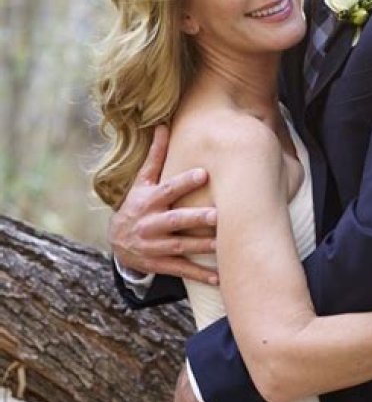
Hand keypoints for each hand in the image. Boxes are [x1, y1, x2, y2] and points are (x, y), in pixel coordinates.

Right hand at [109, 124, 218, 283]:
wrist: (116, 244)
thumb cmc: (137, 205)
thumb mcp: (141, 182)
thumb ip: (155, 157)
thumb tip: (162, 125)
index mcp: (148, 201)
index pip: (167, 190)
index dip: (183, 182)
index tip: (203, 173)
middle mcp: (151, 224)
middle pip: (175, 221)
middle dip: (196, 218)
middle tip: (218, 214)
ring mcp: (155, 247)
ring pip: (181, 246)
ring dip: (203, 246)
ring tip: (225, 244)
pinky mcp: (161, 264)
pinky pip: (182, 270)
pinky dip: (200, 274)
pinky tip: (220, 276)